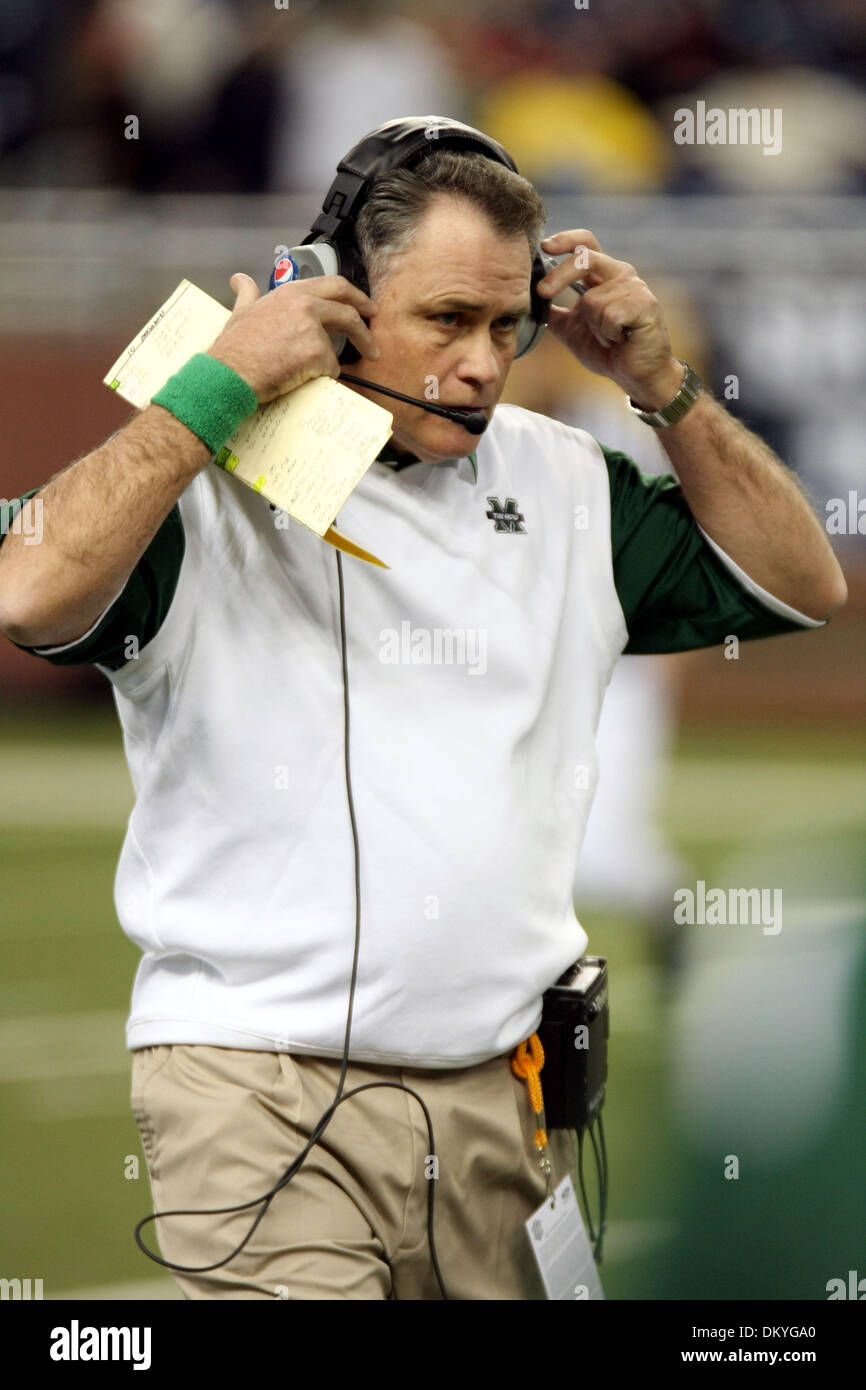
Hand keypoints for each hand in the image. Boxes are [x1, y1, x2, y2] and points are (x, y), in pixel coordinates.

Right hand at [207, 272, 379, 404]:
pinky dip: (324, 377)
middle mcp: (304, 304)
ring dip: (345, 354)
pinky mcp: (316, 353)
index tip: (364, 307)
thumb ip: (247, 294)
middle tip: (373, 337)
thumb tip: (240, 281)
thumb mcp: (240, 311)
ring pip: (340, 343)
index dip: (353, 296)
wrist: (228, 374)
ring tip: (348, 363)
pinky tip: (306, 379)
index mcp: (290, 292)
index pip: (333, 286)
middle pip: (347, 310)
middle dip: (365, 325)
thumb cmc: (233, 348)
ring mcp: (312, 327)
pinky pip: (331, 369)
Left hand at [536, 230, 683, 409]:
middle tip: (542, 292)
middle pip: (585, 259)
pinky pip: (610, 316)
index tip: (544, 246)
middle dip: (559, 276)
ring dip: (594, 328)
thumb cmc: (608, 351)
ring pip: (593, 300)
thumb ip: (554, 314)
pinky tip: (621, 339)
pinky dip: (609, 335)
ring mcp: (635, 288)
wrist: (636, 375)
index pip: (585, 244)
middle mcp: (620, 275)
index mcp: (603, 275)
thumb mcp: (571, 330)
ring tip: (609, 337)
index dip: (565, 240)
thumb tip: (530, 303)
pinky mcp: (645, 305)